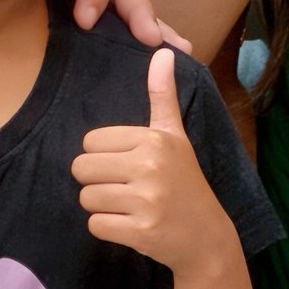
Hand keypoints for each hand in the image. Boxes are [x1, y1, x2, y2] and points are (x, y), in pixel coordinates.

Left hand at [72, 46, 234, 279]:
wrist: (207, 236)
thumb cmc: (185, 181)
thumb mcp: (175, 135)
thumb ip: (162, 95)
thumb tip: (163, 52)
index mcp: (153, 139)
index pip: (90, 141)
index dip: (102, 155)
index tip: (127, 165)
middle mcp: (149, 167)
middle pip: (81, 168)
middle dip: (95, 181)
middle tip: (122, 188)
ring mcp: (146, 201)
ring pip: (86, 198)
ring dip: (101, 206)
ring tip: (128, 206)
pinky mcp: (140, 232)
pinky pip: (95, 225)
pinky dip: (106, 228)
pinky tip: (129, 225)